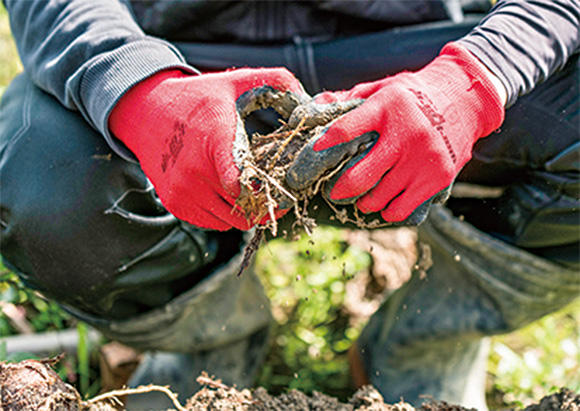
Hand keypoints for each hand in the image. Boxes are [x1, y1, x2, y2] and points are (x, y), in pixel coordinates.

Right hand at [109, 68, 305, 229]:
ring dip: (247, 212)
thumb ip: (277, 83)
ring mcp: (183, 190)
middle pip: (244, 207)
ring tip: (255, 194)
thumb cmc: (199, 98)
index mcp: (215, 141)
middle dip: (265, 204)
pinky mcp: (175, 204)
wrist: (146, 111)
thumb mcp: (237, 82)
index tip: (283, 190)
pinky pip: (212, 224)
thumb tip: (309, 100)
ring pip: (231, 221)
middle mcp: (196, 171)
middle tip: (278, 195)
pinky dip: (226, 216)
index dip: (267, 193)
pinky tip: (231, 196)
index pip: (242, 183)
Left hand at [287, 43, 504, 223]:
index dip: (324, 145)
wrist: (468, 98)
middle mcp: (406, 133)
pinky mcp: (439, 177)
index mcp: (387, 106)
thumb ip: (350, 99)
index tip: (313, 155)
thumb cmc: (415, 95)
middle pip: (359, 177)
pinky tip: (386, 202)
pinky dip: (388, 211)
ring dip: (364, 202)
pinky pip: (401, 209)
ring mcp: (424, 158)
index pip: (345, 130)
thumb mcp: (383, 89)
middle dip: (340, 190)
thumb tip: (317, 103)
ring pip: (378, 198)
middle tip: (335, 191)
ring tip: (363, 197)